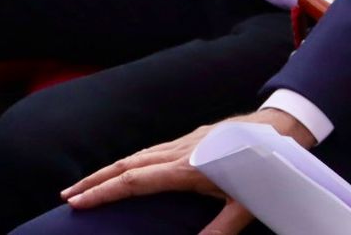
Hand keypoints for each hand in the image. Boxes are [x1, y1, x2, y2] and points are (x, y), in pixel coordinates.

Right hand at [61, 109, 315, 228]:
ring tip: (85, 186)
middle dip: (95, 180)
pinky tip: (126, 171)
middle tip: (65, 197)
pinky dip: (132, 162)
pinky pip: (154, 150)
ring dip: (111, 170)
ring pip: (140, 155)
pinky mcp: (195, 137)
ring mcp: (187, 140)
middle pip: (129, 164)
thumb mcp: (246, 204)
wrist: (284, 126)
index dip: (104, 191)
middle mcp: (182, 150)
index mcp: (189, 167)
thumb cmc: (266, 168)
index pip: (136, 180)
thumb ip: (220, 231)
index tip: (76, 202)